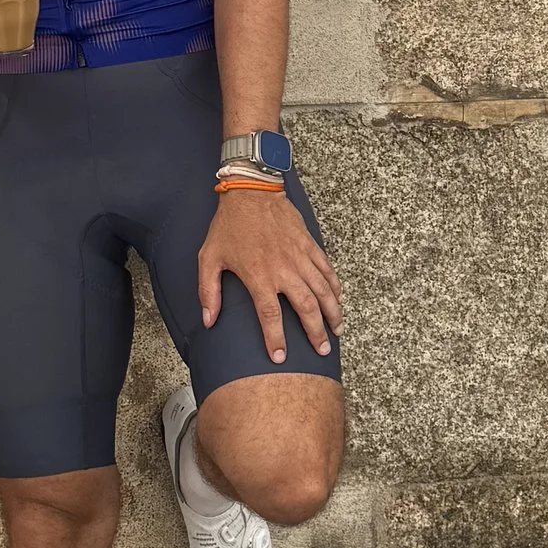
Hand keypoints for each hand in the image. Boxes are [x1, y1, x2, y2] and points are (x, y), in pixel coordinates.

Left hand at [197, 189, 341, 364]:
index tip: (280, 357)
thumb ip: (208, 292)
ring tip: (337, 330)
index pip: (270, 315)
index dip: (276, 338)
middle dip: (316, 332)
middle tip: (322, 350)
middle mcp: (283, 269)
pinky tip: (339, 298)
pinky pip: (326, 268)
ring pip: (323, 290)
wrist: (250, 190)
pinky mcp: (308, 244)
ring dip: (332, 312)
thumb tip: (208, 320)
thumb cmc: (228, 225)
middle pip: (306, 307)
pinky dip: (335, 285)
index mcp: (259, 275)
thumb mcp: (209, 258)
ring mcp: (299, 256)